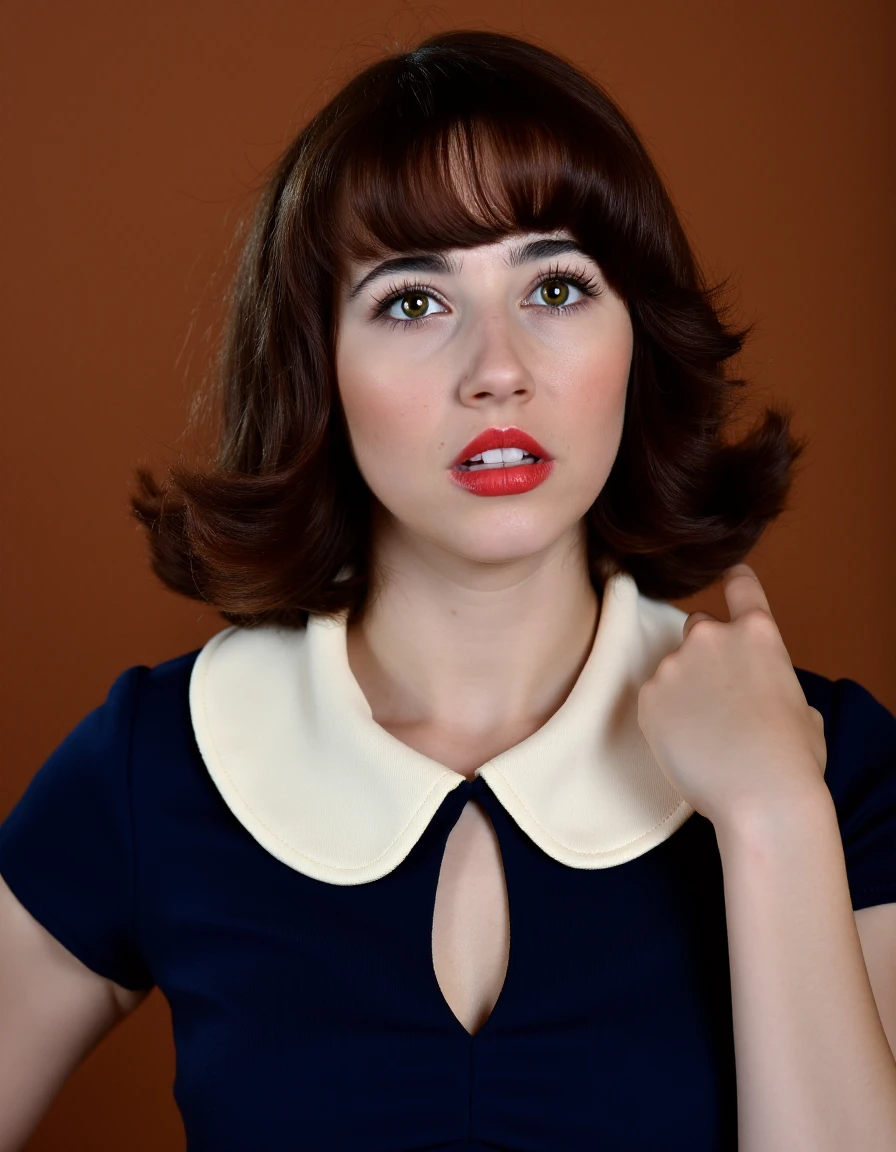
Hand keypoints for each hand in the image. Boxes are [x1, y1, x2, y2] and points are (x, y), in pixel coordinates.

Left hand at [636, 563, 827, 829]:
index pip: (741, 586)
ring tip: (705, 733)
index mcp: (757, 633)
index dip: (735, 578)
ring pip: (673, 669)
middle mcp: (712, 637)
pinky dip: (664, 717)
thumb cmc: (791, 759)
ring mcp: (675, 664)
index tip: (729, 572)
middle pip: (697, 627)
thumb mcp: (801, 708)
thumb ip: (775, 685)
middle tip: (716, 696)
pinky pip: (654, 700)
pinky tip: (686, 744)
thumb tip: (768, 697)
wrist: (761, 794)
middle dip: (704, 653)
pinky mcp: (648, 696)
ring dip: (682, 690)